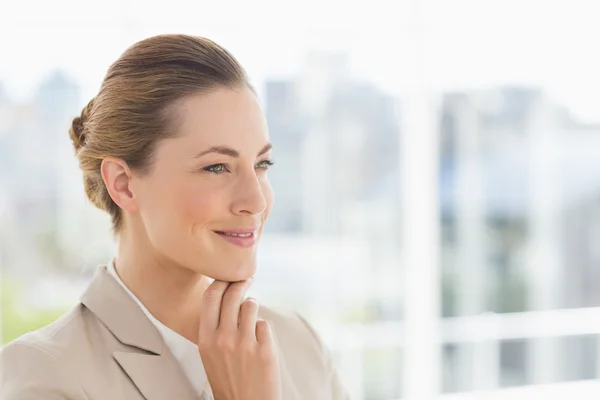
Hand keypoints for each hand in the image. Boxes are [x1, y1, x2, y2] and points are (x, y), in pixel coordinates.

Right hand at [198, 278, 280, 399]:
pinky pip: (264, 324)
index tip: (227, 276)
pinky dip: (263, 330)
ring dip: (252, 306)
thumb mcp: (210, 354)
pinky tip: (259, 341)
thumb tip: (225, 298)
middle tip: (246, 279)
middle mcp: (223, 339)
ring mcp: (245, 344)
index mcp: (205, 340)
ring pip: (250, 305)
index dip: (220, 281)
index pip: (210, 297)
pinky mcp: (265, 350)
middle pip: (232, 295)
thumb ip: (214, 328)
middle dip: (241, 282)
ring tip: (251, 316)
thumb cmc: (228, 381)